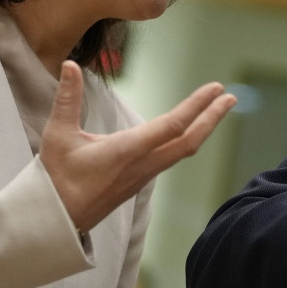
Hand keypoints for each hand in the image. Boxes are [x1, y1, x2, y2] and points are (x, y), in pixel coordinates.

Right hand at [39, 60, 236, 231]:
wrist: (56, 222)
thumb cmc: (56, 179)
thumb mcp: (58, 135)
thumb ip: (67, 99)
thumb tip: (68, 65)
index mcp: (127, 151)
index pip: (171, 126)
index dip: (196, 106)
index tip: (215, 89)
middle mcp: (142, 164)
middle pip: (188, 141)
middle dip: (212, 118)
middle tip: (230, 96)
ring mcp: (144, 175)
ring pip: (182, 151)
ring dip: (203, 128)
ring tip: (218, 108)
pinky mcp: (140, 180)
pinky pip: (172, 157)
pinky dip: (187, 139)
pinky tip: (190, 130)